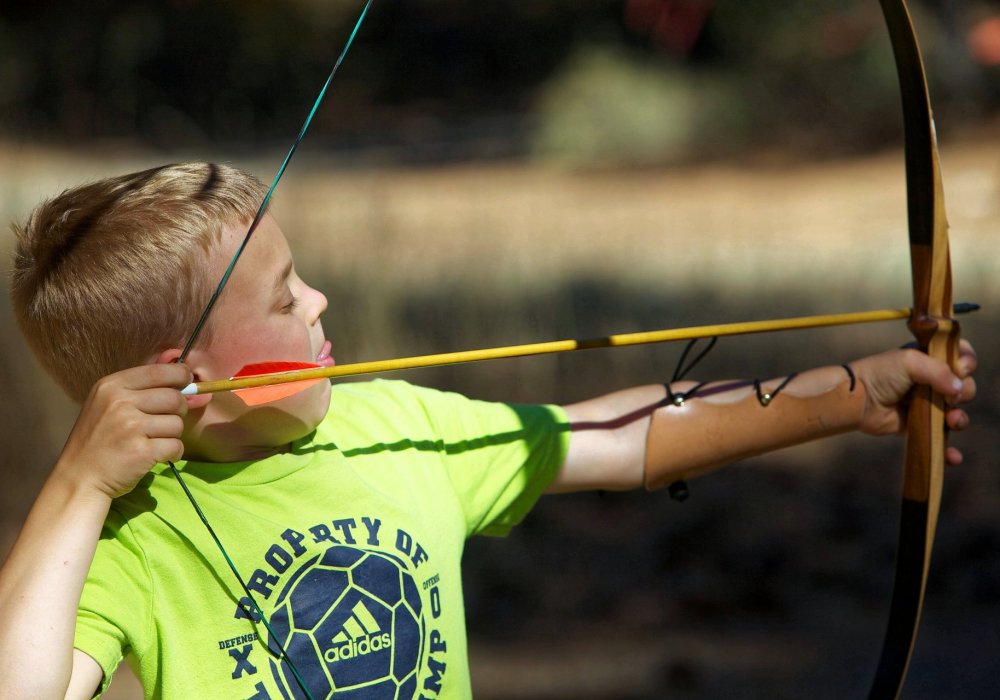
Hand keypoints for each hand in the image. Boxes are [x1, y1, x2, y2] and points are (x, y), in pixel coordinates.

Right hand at [54, 363, 191, 499]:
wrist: (78, 479)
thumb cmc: (98, 441)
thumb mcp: (108, 404)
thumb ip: (141, 389)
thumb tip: (187, 376)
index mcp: (112, 386)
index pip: (160, 371)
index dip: (181, 376)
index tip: (186, 383)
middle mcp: (120, 402)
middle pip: (175, 398)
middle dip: (178, 410)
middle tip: (164, 422)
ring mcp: (130, 427)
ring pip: (177, 423)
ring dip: (172, 435)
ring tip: (152, 441)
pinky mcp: (141, 451)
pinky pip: (176, 446)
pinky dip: (173, 453)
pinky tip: (156, 456)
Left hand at [852, 340, 976, 464]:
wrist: (857, 400)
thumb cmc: (880, 374)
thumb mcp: (909, 362)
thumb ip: (939, 371)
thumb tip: (959, 389)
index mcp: (930, 359)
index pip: (961, 356)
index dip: (967, 362)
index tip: (962, 368)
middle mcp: (932, 381)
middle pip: (965, 386)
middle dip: (965, 392)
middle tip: (950, 397)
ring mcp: (928, 404)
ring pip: (957, 413)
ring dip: (960, 419)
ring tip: (951, 420)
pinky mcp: (920, 426)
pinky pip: (941, 439)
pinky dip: (949, 450)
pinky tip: (952, 456)